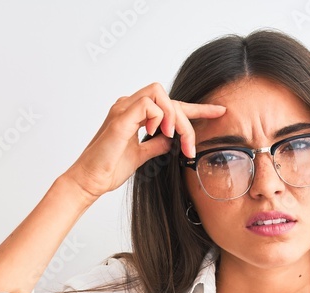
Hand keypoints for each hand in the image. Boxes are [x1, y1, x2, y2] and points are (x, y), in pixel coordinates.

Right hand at [61, 82, 225, 199]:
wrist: (89, 181)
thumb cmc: (109, 169)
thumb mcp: (141, 155)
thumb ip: (157, 144)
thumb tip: (173, 139)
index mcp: (133, 114)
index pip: (170, 105)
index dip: (197, 108)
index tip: (219, 111)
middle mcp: (127, 106)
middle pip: (168, 97)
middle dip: (186, 119)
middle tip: (189, 147)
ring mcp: (123, 109)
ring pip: (160, 94)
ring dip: (174, 116)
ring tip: (173, 139)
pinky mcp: (120, 118)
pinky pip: (148, 104)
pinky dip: (159, 117)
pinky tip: (157, 134)